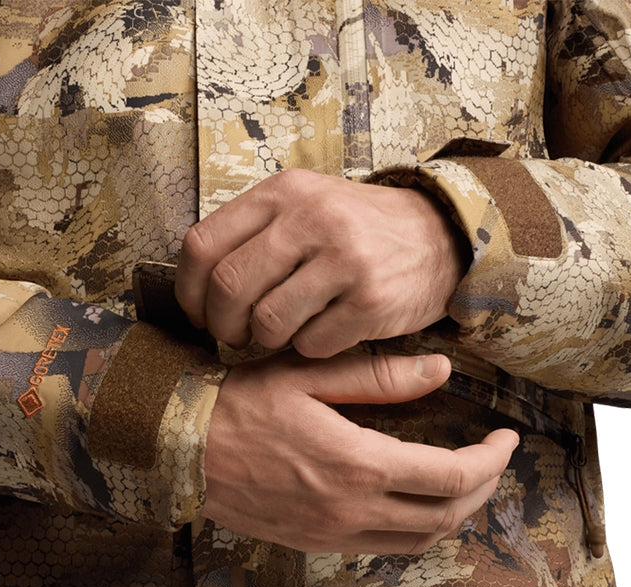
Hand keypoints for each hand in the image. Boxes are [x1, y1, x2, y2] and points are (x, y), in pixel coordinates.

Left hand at [175, 169, 467, 357]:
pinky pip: (311, 345)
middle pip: (229, 289)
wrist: (440, 237)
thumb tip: (197, 288)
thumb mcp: (304, 208)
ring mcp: (343, 259)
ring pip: (267, 323)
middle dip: (223, 326)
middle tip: (235, 336)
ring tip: (284, 332)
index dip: (190, 292)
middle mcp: (311, 219)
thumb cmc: (355, 232)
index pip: (202, 245)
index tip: (199, 313)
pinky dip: (310, 348)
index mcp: (283, 193)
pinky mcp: (370, 300)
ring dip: (267, 341)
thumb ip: (252, 235)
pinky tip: (326, 331)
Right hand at [203, 351, 517, 553]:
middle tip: (490, 460)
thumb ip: (380, 377)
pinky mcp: (311, 544)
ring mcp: (329, 535)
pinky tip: (410, 502)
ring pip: (415, 542)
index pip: (451, 477)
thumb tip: (441, 371)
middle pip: (444, 517)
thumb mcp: (308, 375)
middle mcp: (350, 511)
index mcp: (357, 465)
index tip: (504, 438)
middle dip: (481, 490)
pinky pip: (380, 548)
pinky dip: (410, 529)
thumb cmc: (236, 404)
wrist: (178, 449)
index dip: (490, 461)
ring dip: (450, 515)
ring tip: (461, 483)